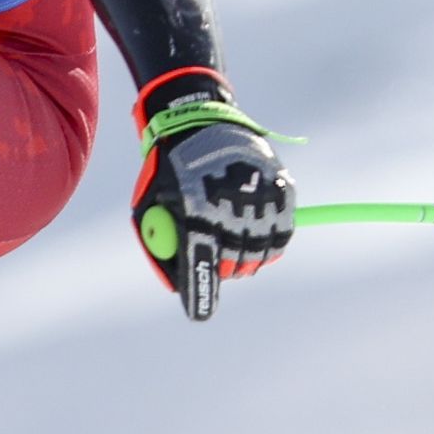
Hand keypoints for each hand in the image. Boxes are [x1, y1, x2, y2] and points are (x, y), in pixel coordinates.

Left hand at [134, 110, 290, 321]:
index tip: (199, 312)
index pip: (203, 267)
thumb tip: (179, 288)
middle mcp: (232, 208)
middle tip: (215, 262)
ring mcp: (260, 200)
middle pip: (232, 266)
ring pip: (258, 256)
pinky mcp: (281, 193)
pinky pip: (280, 238)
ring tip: (233, 241)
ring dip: (245, 260)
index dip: (201, 295)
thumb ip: (164, 245)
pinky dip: (268, 244)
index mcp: (197, 212)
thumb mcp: (152, 204)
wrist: (201, 121)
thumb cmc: (169, 169)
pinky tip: (254, 233)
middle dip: (221, 271)